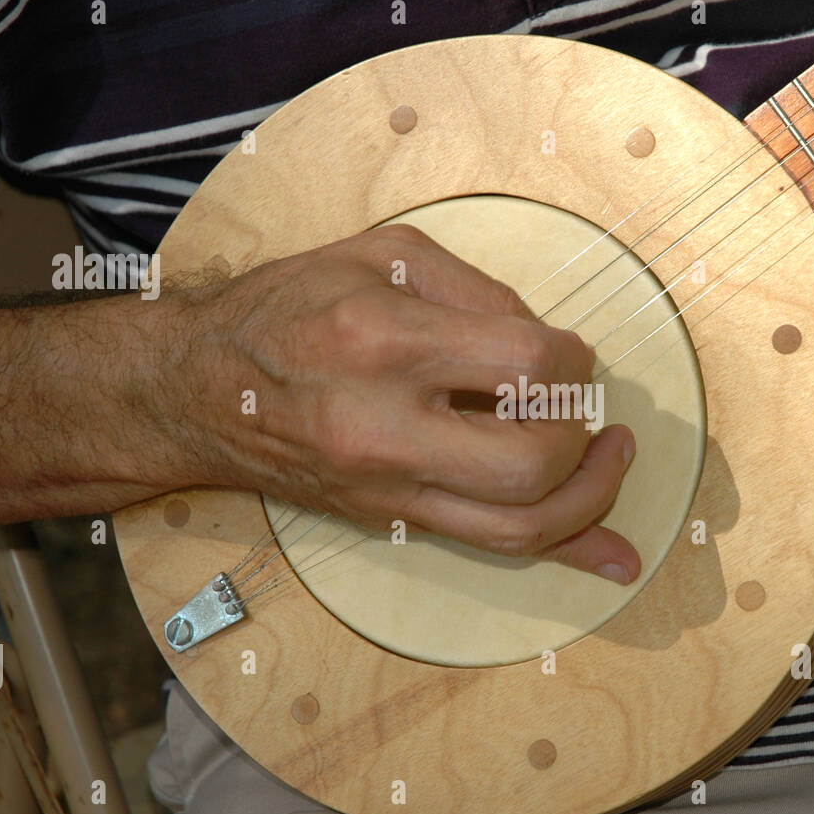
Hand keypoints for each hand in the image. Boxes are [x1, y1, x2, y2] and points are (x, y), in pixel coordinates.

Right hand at [173, 224, 639, 583]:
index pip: (528, 365)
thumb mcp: (381, 255)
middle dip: (582, 434)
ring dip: (591, 497)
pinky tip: (616, 558)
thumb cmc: (288, 309)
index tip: (571, 353)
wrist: (197, 391)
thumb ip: (479, 289)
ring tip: (608, 457)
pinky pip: (490, 549)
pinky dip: (565, 551)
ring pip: (522, 525)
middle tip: (583, 406)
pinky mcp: (391, 519)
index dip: (574, 359)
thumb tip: (552, 346)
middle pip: (532, 461)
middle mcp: (384, 426)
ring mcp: (388, 486)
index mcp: (384, 340)